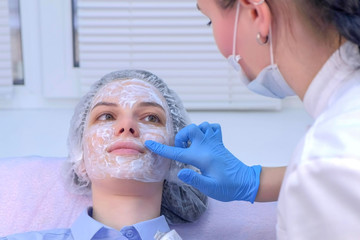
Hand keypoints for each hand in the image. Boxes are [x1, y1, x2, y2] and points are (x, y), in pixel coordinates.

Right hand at [145, 122, 261, 201]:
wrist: (246, 182)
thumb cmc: (228, 188)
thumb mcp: (210, 188)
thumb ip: (195, 179)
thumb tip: (181, 172)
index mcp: (202, 158)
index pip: (177, 152)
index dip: (162, 148)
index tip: (150, 143)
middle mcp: (208, 146)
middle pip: (191, 129)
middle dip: (182, 136)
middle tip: (182, 150)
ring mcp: (215, 143)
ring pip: (202, 126)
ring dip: (194, 133)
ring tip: (192, 145)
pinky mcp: (220, 143)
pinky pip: (213, 128)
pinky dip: (207, 130)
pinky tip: (204, 141)